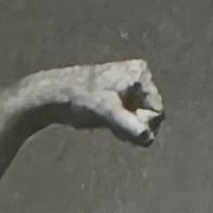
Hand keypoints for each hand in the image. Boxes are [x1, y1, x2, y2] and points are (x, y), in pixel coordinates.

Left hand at [43, 59, 164, 146]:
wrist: (55, 95)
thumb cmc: (79, 97)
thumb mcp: (106, 111)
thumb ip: (127, 125)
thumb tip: (146, 138)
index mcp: (140, 73)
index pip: (157, 111)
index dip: (144, 124)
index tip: (124, 125)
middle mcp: (138, 78)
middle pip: (152, 116)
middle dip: (136, 127)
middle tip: (116, 127)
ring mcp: (130, 89)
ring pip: (142, 121)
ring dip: (129, 129)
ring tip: (110, 125)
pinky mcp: (121, 100)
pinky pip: (133, 121)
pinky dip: (124, 128)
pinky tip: (109, 126)